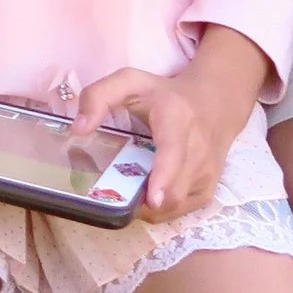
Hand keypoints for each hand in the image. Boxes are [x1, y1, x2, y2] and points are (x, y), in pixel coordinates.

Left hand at [75, 53, 259, 222]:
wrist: (214, 103)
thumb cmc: (163, 94)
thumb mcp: (129, 82)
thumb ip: (98, 96)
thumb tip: (78, 129)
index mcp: (177, 118)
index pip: (173, 151)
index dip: (164, 176)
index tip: (153, 198)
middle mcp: (198, 149)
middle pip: (174, 189)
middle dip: (142, 200)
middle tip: (113, 195)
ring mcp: (207, 174)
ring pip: (175, 205)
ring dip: (148, 206)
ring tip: (128, 188)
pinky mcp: (208, 190)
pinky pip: (180, 210)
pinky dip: (159, 209)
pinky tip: (146, 191)